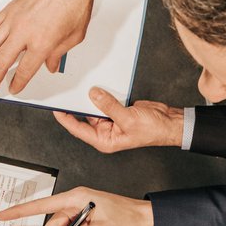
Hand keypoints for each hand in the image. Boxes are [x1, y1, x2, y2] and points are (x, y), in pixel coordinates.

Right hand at [0, 0, 103, 95]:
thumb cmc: (74, 4)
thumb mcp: (74, 37)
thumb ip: (59, 54)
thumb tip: (50, 65)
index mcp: (42, 43)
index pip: (25, 70)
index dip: (18, 82)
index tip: (13, 88)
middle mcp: (24, 32)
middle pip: (1, 61)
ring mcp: (13, 20)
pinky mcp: (9, 10)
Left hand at [55, 88, 183, 152]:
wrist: (169, 122)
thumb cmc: (152, 130)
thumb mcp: (128, 118)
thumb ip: (109, 106)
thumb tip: (93, 95)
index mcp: (104, 140)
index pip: (78, 129)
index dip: (65, 118)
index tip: (56, 108)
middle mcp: (105, 132)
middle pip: (84, 117)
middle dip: (77, 105)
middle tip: (67, 92)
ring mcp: (111, 121)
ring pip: (95, 107)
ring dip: (91, 97)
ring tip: (83, 85)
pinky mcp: (117, 110)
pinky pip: (105, 101)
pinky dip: (103, 93)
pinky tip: (99, 85)